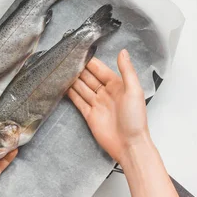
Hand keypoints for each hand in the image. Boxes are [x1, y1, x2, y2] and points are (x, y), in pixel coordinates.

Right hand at [68, 49, 149, 163]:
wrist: (130, 145)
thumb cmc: (135, 118)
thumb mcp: (134, 91)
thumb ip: (127, 70)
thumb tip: (122, 51)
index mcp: (117, 85)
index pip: (100, 70)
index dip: (89, 61)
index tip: (78, 52)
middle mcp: (105, 93)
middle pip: (88, 78)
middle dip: (78, 69)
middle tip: (65, 59)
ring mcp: (96, 104)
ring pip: (81, 88)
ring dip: (72, 80)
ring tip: (60, 70)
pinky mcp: (89, 115)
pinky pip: (78, 101)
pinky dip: (70, 94)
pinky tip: (62, 86)